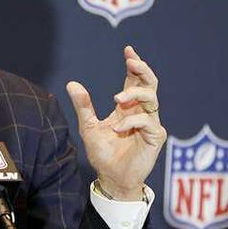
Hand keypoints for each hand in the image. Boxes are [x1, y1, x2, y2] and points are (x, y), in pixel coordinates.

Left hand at [66, 46, 166, 200]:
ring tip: (116, 99)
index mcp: (127, 108)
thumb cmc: (102, 153)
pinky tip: (117, 129)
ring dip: (134, 94)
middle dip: (142, 69)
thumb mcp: (89, 126)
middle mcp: (141, 112)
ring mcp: (150, 124)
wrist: (111, 178)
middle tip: (131, 61)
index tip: (128, 50)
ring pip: (151, 98)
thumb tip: (71, 83)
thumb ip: (83, 106)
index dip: (134, 64)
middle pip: (150, 84)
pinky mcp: (155, 137)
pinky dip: (132, 121)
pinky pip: (148, 122)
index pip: (134, 81)